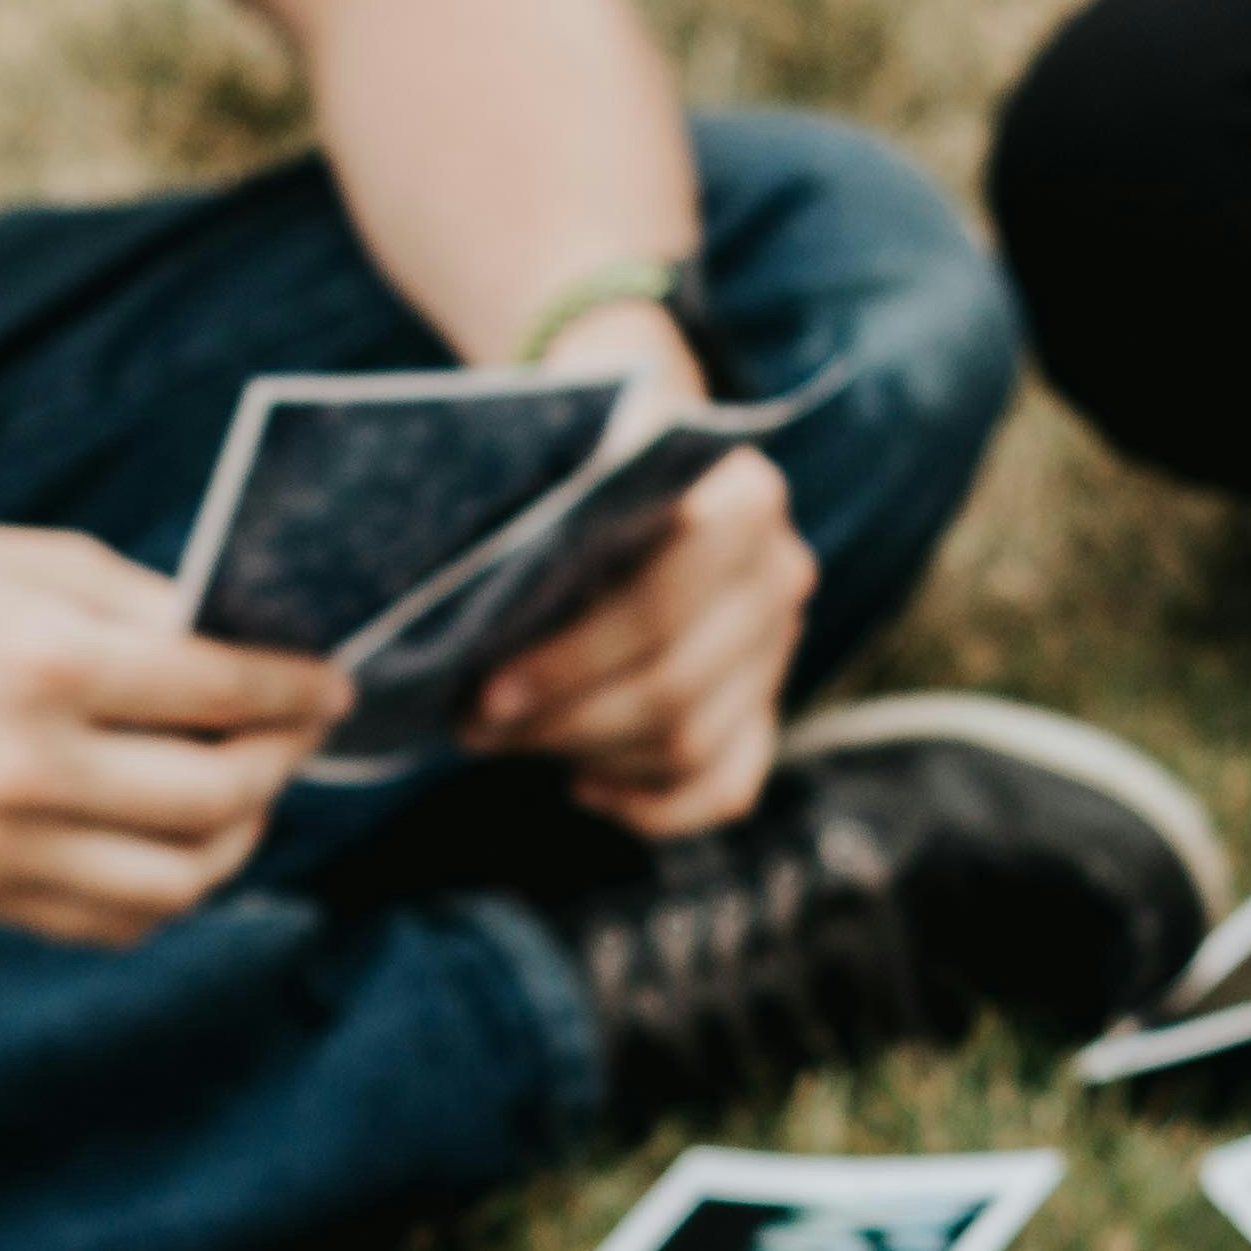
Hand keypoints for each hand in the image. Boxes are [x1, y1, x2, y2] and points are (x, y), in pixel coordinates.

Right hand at [0, 515, 347, 945]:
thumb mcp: (38, 564)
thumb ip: (153, 615)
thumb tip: (258, 662)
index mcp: (44, 661)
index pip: (222, 692)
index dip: (297, 690)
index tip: (333, 684)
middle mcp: (25, 764)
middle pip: (218, 796)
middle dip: (281, 760)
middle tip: (295, 732)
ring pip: (180, 882)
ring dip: (237, 838)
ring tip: (243, 791)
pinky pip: (112, 922)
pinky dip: (166, 890)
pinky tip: (175, 840)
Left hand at [463, 318, 809, 837]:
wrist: (640, 461)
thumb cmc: (584, 456)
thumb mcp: (568, 446)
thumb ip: (550, 494)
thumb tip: (475, 579)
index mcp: (745, 497)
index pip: (663, 601)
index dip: (572, 658)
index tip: (486, 688)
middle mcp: (779, 574)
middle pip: (674, 685)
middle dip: (561, 719)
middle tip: (471, 726)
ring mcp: (777, 648)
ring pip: (691, 743)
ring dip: (587, 754)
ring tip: (502, 741)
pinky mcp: (764, 708)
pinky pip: (724, 787)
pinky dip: (653, 805)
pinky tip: (582, 785)